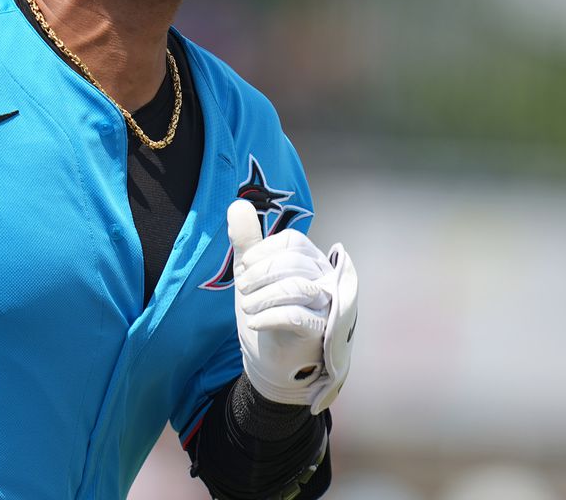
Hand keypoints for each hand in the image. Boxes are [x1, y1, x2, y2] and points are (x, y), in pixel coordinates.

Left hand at [228, 198, 357, 412]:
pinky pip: (296, 316)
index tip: (246, 267)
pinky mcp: (320, 333)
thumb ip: (248, 240)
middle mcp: (326, 280)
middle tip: (243, 290)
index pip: (293, 241)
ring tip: (248, 308)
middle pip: (294, 262)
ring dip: (263, 296)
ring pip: (297, 287)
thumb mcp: (252, 274)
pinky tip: (254, 323)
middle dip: (260, 274)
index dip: (264, 251)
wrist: (273, 363)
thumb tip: (238, 203)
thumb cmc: (268, 313)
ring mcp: (327, 307)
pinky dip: (268, 317)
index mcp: (312, 261)